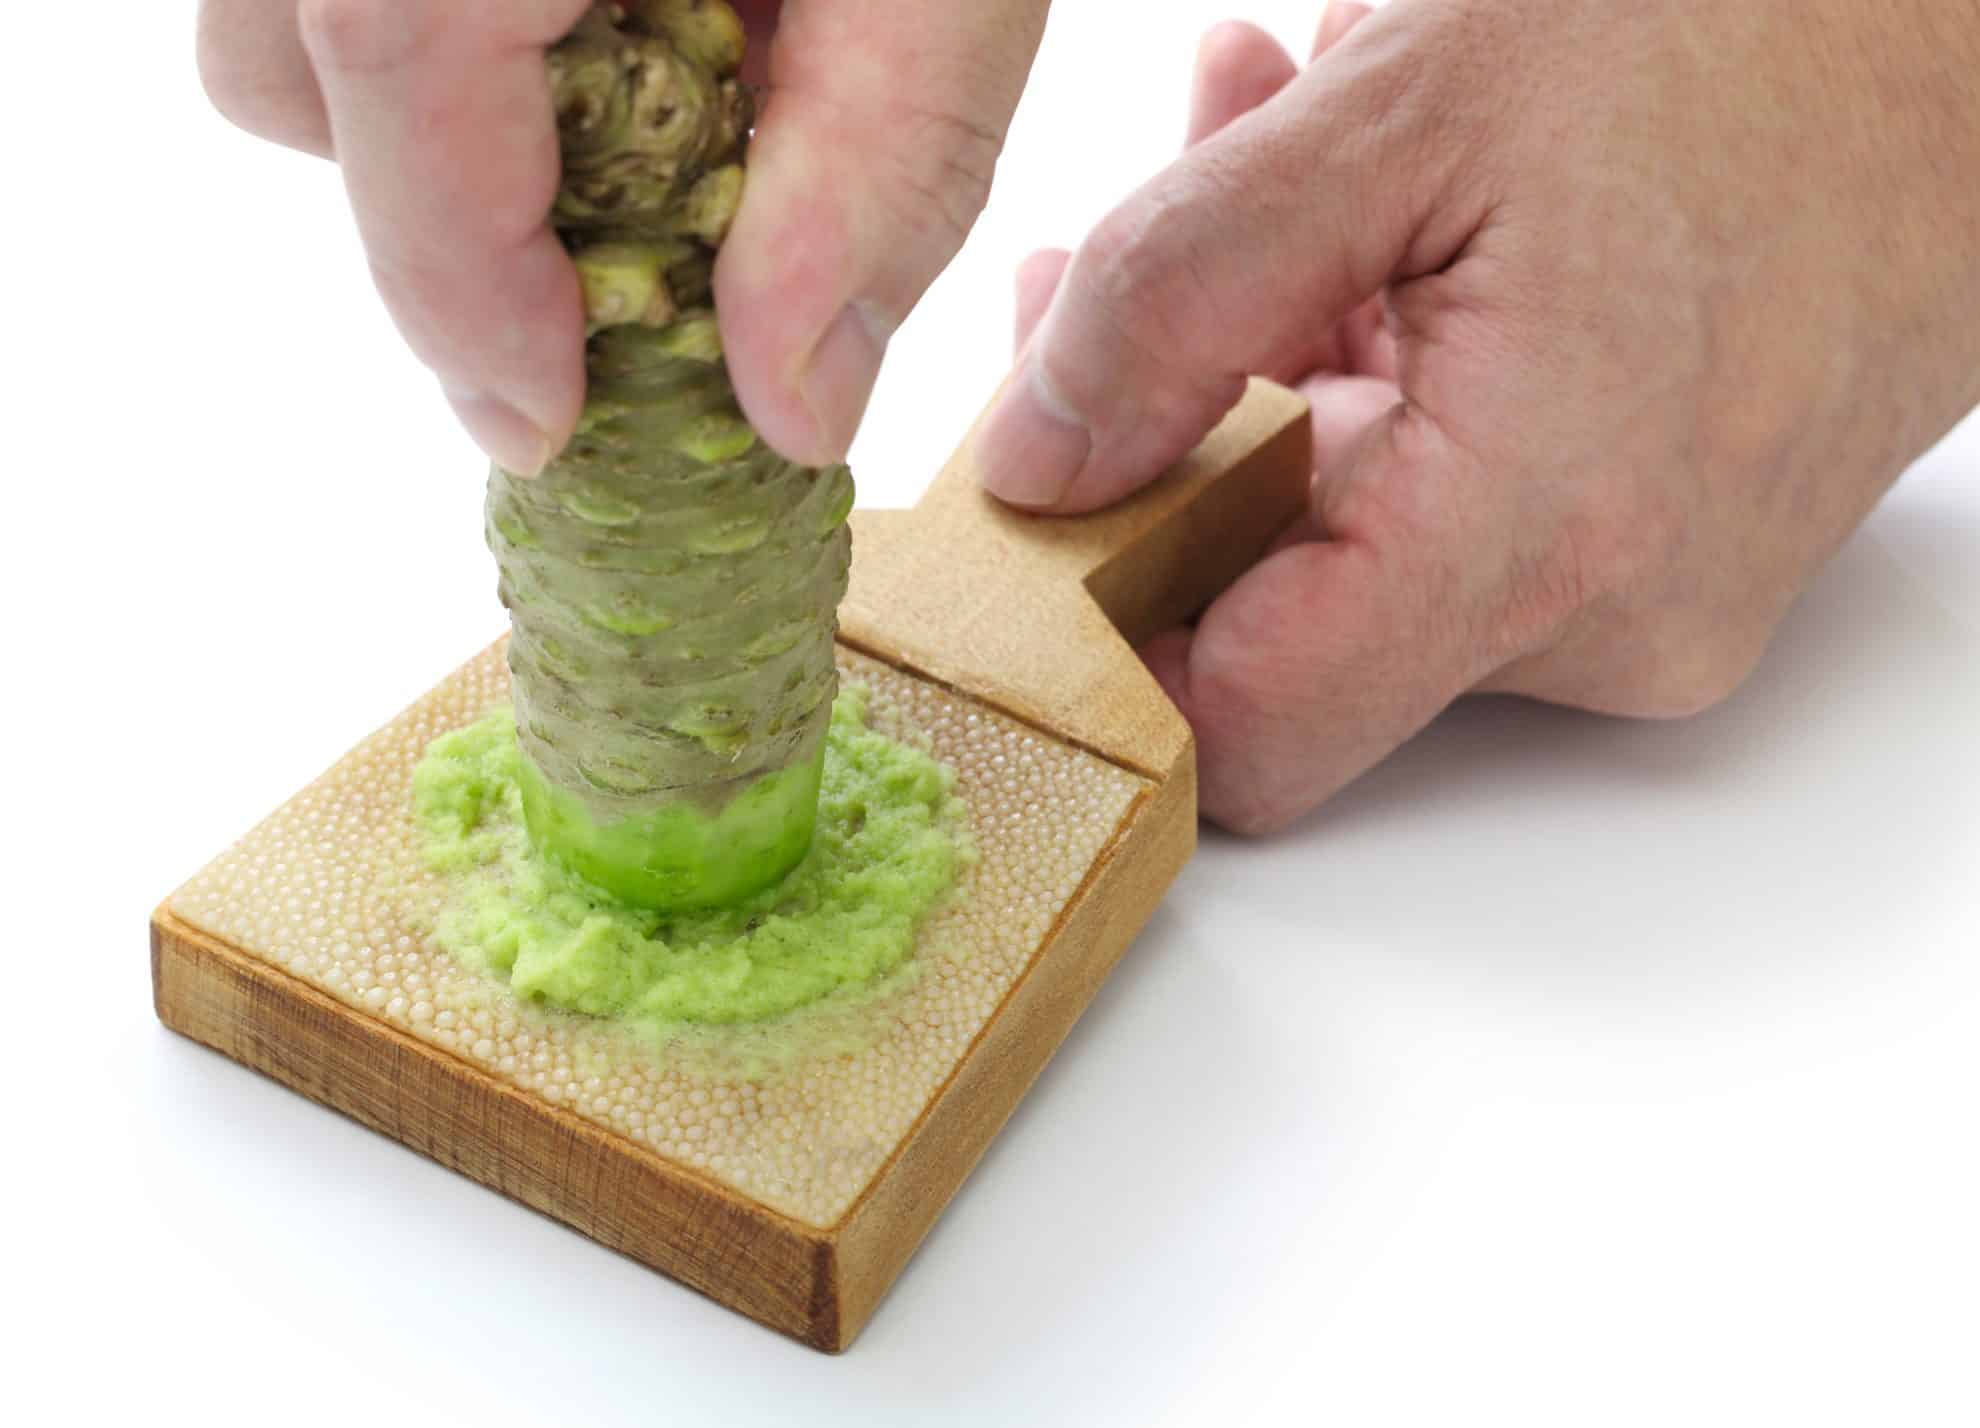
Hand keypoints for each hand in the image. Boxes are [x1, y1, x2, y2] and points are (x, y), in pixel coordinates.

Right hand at [197, 0, 1048, 473]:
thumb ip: (873, 188)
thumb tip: (788, 407)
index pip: (394, 76)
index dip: (465, 304)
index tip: (550, 424)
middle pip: (294, 72)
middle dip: (450, 211)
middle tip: (625, 249)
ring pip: (284, 9)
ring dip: (433, 111)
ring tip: (623, 91)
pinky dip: (450, 19)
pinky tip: (602, 0)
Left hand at [984, 0, 1979, 832]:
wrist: (1974, 55)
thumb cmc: (1746, 40)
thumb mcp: (1403, 112)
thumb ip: (1178, 293)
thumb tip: (1033, 459)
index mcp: (1536, 533)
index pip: (1240, 735)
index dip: (1101, 653)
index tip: (1029, 529)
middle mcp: (1606, 624)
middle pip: (1279, 630)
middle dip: (1164, 447)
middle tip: (1110, 263)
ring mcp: (1649, 614)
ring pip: (1363, 560)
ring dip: (1269, 378)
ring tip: (1259, 177)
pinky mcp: (1667, 573)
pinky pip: (1459, 526)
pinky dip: (1380, 392)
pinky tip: (1370, 239)